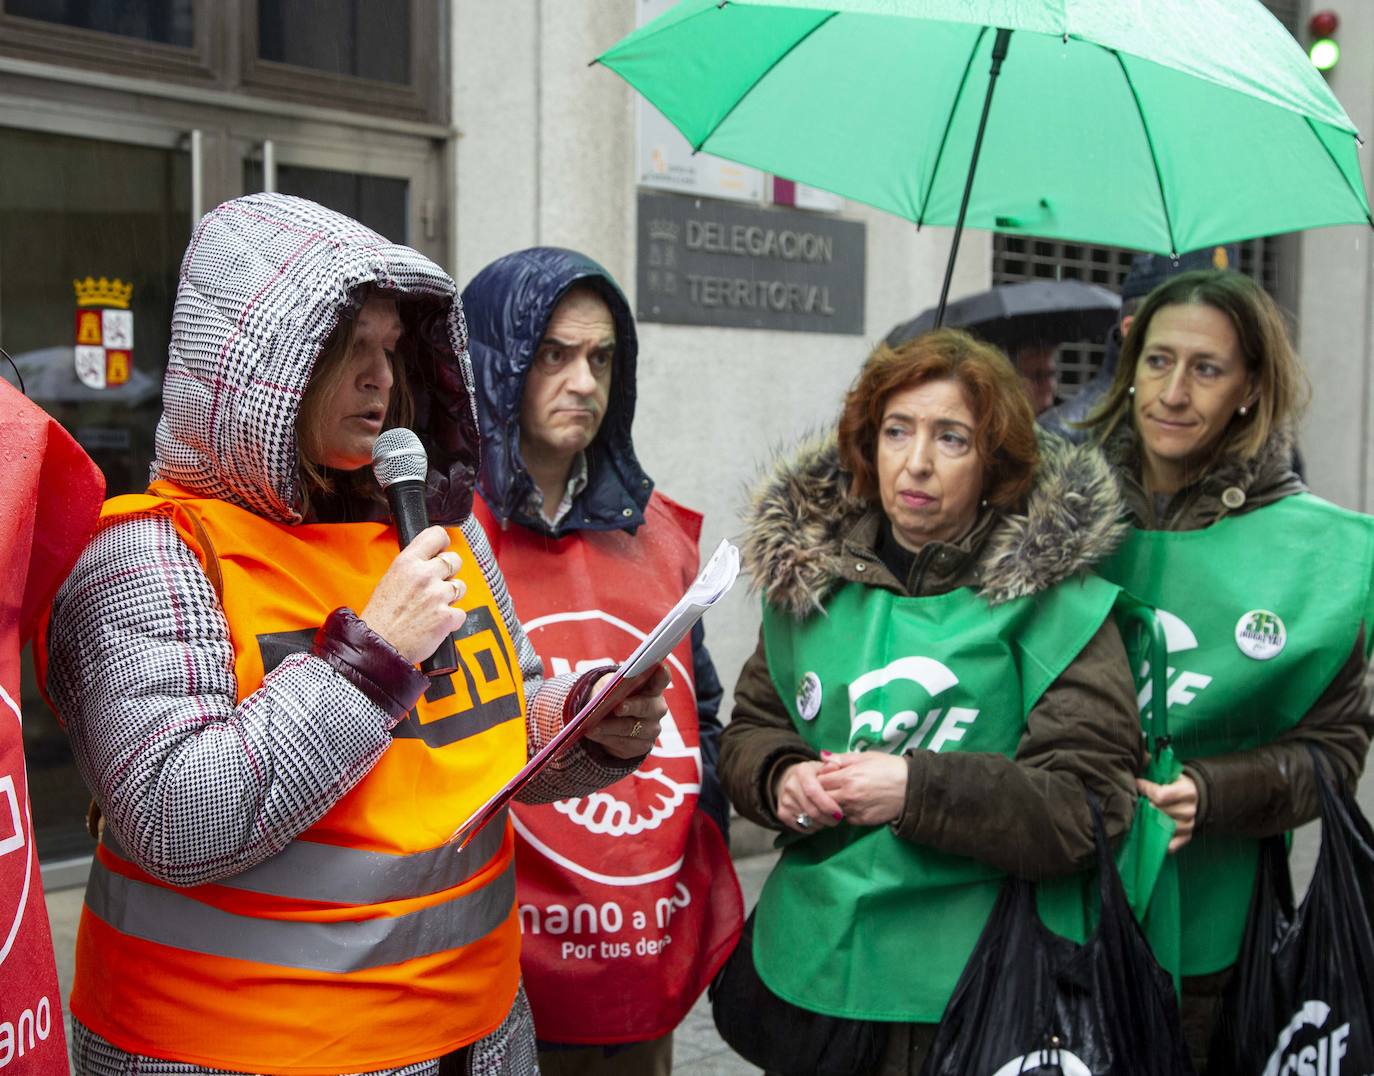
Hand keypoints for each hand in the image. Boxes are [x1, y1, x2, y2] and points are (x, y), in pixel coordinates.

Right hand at [360, 525, 466, 664]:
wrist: (378, 646)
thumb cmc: (380, 617)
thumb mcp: (390, 579)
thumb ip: (412, 568)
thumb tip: (431, 560)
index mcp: (407, 562)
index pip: (437, 535)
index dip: (442, 544)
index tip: (441, 551)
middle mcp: (424, 575)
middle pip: (455, 560)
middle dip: (449, 573)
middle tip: (436, 586)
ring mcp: (437, 595)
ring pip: (460, 586)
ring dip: (451, 597)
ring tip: (433, 607)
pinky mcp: (447, 617)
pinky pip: (461, 613)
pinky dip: (452, 620)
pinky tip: (436, 623)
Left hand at [583, 664, 670, 758]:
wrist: (614, 723)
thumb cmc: (615, 696)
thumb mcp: (613, 686)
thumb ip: (613, 685)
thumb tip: (604, 693)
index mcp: (653, 688)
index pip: (662, 679)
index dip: (662, 674)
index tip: (660, 667)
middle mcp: (657, 708)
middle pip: (645, 706)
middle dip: (631, 706)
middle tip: (617, 707)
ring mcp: (652, 729)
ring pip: (630, 728)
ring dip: (609, 727)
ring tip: (591, 727)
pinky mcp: (643, 746)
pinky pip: (623, 743)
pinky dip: (606, 738)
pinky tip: (593, 734)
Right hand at [774, 760, 842, 832]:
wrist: (790, 780)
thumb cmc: (814, 775)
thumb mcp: (823, 767)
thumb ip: (832, 766)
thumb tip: (834, 767)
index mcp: (801, 771)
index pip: (813, 792)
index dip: (827, 805)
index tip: (839, 812)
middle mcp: (790, 785)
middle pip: (811, 810)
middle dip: (828, 818)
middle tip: (837, 818)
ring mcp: (784, 800)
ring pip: (807, 820)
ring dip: (822, 823)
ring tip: (829, 818)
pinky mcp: (782, 813)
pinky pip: (801, 827)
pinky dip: (813, 827)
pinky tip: (818, 821)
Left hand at [817, 751, 908, 826]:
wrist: (911, 787)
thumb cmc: (889, 767)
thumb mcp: (865, 757)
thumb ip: (841, 758)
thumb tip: (822, 756)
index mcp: (848, 777)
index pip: (819, 781)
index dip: (820, 778)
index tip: (826, 776)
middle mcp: (849, 795)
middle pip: (822, 797)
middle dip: (823, 792)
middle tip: (830, 787)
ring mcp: (855, 809)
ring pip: (832, 809)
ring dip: (832, 804)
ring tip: (842, 795)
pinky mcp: (863, 820)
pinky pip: (845, 818)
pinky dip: (845, 813)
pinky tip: (853, 804)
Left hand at [1137, 774, 1198, 852]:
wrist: (1190, 797)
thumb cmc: (1173, 784)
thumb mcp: (1168, 774)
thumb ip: (1154, 772)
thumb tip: (1139, 771)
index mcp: (1188, 791)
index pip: (1161, 795)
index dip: (1146, 789)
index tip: (1138, 784)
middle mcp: (1190, 810)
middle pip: (1160, 813)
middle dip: (1146, 807)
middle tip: (1140, 801)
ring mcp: (1189, 825)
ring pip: (1163, 828)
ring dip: (1150, 822)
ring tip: (1144, 814)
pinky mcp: (1186, 837)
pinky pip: (1171, 845)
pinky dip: (1159, 841)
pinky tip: (1151, 832)